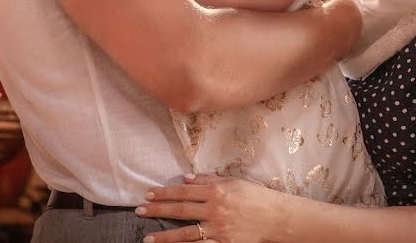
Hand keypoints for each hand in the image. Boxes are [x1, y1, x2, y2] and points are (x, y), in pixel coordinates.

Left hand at [138, 174, 279, 242]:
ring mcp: (219, 229)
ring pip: (186, 234)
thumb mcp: (233, 181)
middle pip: (180, 210)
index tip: (148, 193)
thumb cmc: (255, 196)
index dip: (164, 192)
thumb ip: (208, 180)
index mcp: (217, 191)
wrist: (276, 217)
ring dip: (165, 236)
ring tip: (147, 238)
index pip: (184, 191)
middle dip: (157, 210)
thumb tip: (186, 178)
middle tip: (139, 210)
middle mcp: (215, 210)